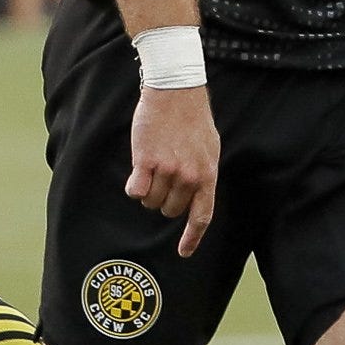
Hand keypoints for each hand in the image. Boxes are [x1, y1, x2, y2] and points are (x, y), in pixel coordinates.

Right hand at [126, 84, 219, 256]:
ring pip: (150, 201)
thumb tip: (196, 197)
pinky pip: (136, 191)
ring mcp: (168, 170)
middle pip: (169, 210)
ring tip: (155, 164)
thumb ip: (202, 175)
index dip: (192, 237)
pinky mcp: (146, 162)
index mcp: (208, 175)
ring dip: (149, 190)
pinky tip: (139, 171)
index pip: (201, 216)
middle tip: (164, 175)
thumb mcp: (209, 150)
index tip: (183, 253)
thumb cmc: (193, 121)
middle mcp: (189, 177)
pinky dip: (135, 186)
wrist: (176, 92)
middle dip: (164, 199)